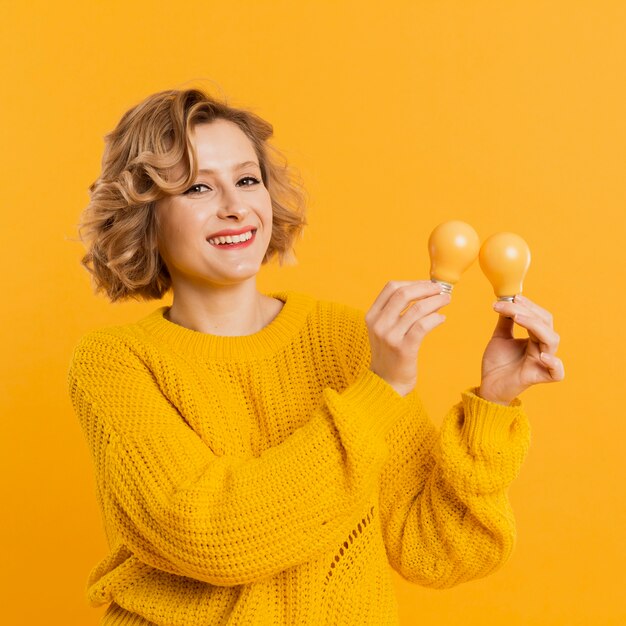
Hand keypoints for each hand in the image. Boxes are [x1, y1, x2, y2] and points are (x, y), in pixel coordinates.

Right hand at [365, 281, 449, 396]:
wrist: (386, 383)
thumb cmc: (390, 353)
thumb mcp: (385, 329)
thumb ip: (397, 311)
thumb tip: (425, 291)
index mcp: (372, 315)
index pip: (391, 287)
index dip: (412, 282)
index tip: (427, 284)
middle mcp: (378, 324)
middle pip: (403, 293)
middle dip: (425, 288)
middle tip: (440, 289)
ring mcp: (390, 336)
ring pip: (417, 309)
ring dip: (435, 301)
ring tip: (446, 300)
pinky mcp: (403, 348)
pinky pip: (423, 326)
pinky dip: (435, 318)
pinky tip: (441, 319)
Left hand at [477, 294, 564, 404]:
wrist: (488, 385)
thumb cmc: (497, 363)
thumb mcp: (500, 337)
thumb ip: (506, 320)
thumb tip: (506, 299)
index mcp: (535, 338)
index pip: (539, 317)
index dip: (529, 306)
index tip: (513, 297)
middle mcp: (542, 348)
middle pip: (546, 324)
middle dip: (529, 311)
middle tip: (512, 304)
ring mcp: (542, 363)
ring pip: (551, 340)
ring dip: (535, 326)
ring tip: (518, 318)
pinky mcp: (539, 377)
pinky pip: (557, 372)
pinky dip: (553, 363)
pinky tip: (541, 355)